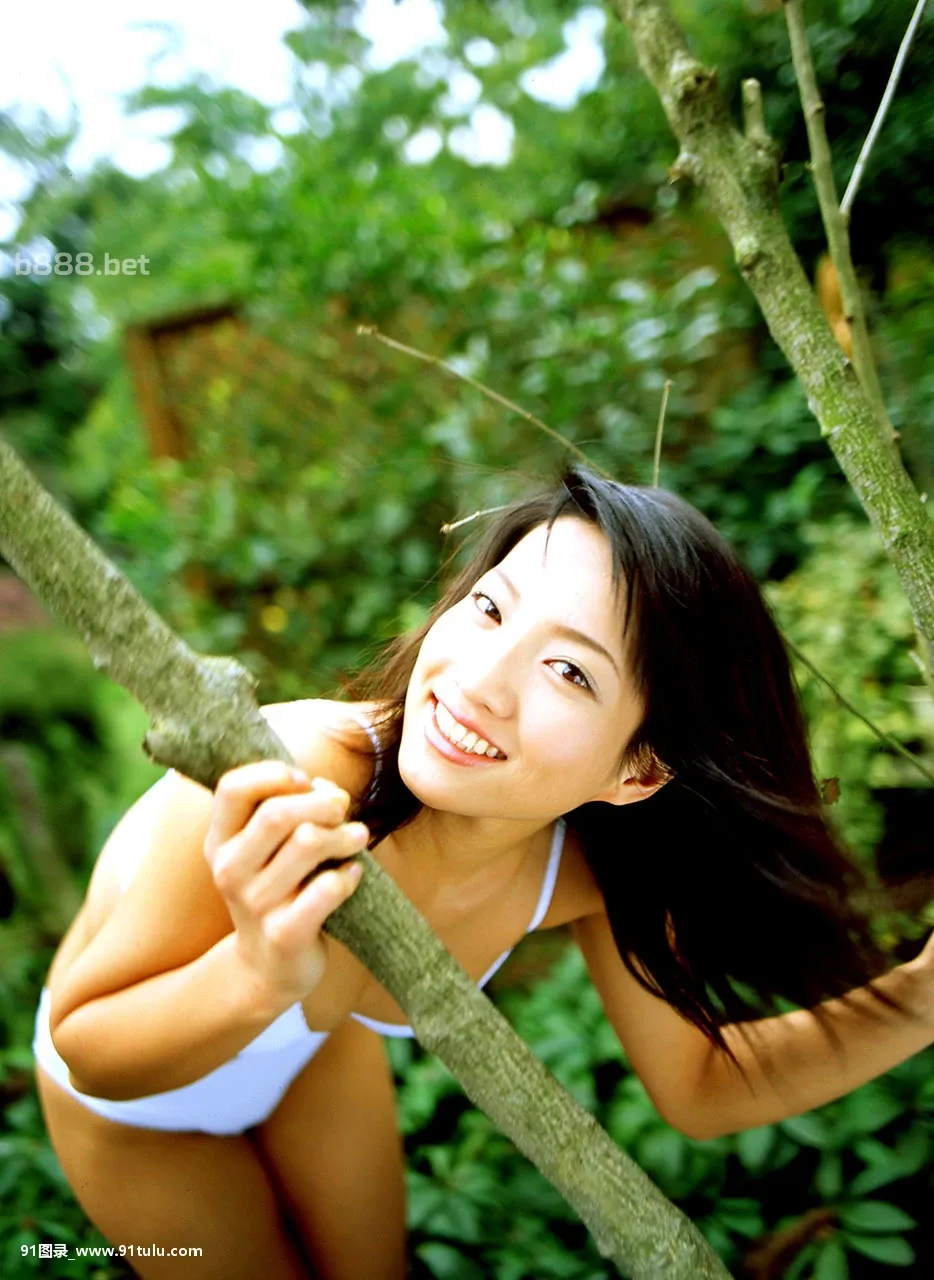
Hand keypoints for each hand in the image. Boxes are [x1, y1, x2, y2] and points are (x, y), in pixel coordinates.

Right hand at [204, 761, 367, 1004]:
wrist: (266, 968)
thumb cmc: (277, 890)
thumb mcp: (265, 850)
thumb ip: (287, 810)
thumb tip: (327, 789)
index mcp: (219, 842)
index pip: (233, 789)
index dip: (273, 773)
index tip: (304, 780)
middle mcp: (229, 870)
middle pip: (276, 814)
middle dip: (320, 803)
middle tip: (343, 807)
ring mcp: (254, 904)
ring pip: (307, 843)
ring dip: (343, 834)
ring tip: (358, 836)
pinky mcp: (284, 934)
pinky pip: (326, 889)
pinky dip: (348, 875)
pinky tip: (353, 874)